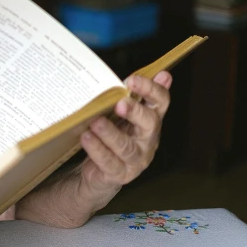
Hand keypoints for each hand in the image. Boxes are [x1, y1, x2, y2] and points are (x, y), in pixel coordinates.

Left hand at [78, 71, 172, 202]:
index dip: (151, 90)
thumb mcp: (122, 115)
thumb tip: (160, 73)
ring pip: (126, 146)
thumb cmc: (112, 135)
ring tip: (95, 122)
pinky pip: (109, 162)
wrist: (100, 172)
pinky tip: (86, 138)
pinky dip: (97, 149)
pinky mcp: (119, 174)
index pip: (160, 102)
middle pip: (149, 123)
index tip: (133, 79)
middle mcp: (148, 140)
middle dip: (135, 111)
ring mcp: (136, 159)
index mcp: (151, 120)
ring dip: (110, 133)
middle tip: (120, 103)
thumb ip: (134, 95)